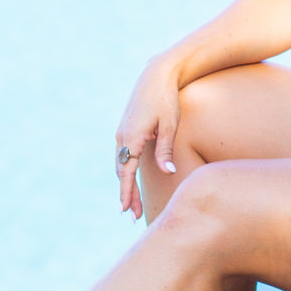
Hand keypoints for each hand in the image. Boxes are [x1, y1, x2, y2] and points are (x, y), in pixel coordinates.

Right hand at [115, 58, 182, 218]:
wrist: (157, 74)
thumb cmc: (167, 99)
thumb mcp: (170, 126)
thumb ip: (166, 151)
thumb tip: (168, 172)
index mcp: (132, 137)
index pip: (127, 172)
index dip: (127, 192)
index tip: (126, 210)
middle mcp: (122, 136)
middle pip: (122, 172)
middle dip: (127, 194)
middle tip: (133, 216)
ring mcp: (122, 132)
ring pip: (121, 164)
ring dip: (126, 183)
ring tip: (133, 203)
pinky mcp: (126, 128)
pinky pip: (124, 154)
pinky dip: (126, 170)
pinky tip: (132, 179)